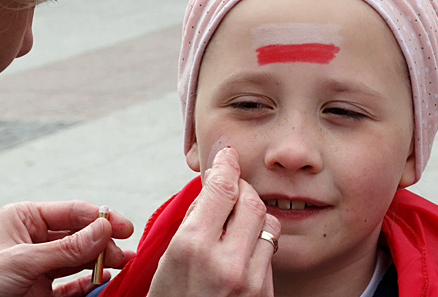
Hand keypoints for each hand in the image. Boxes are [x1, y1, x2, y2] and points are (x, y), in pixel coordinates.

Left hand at [0, 201, 134, 296]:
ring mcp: (39, 265)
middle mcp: (35, 239)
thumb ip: (67, 247)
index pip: (72, 212)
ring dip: (101, 262)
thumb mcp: (23, 260)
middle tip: (125, 253)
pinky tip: (105, 280)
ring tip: (124, 265)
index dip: (100, 217)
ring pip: (79, 260)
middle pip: (79, 236)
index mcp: (26, 218)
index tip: (124, 227)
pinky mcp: (40, 291)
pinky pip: (72, 285)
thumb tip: (104, 228)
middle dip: (103, 243)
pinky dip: (89, 283)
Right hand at [149, 148, 280, 295]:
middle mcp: (225, 261)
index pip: (221, 188)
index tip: (227, 154)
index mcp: (192, 247)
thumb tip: (213, 188)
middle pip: (250, 200)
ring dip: (253, 215)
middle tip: (229, 189)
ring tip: (234, 223)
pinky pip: (270, 251)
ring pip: (267, 223)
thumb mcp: (168, 258)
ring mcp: (250, 280)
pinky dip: (258, 241)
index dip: (226, 164)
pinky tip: (241, 248)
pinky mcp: (265, 293)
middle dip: (241, 189)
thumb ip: (193, 220)